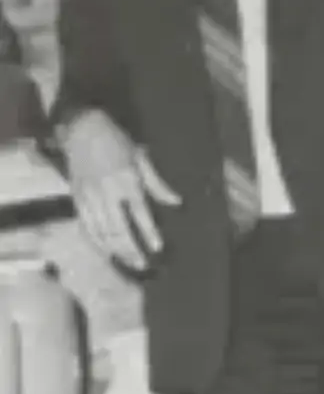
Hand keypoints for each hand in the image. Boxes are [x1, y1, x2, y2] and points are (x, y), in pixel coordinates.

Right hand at [60, 110, 179, 270]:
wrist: (83, 129)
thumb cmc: (117, 141)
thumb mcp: (142, 158)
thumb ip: (158, 184)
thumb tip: (177, 202)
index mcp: (127, 180)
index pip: (140, 213)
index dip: (149, 232)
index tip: (157, 248)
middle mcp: (108, 192)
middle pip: (119, 228)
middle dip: (131, 249)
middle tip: (143, 264)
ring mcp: (90, 197)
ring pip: (102, 231)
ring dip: (115, 249)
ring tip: (128, 262)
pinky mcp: (77, 198)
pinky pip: (86, 225)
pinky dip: (96, 241)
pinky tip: (106, 251)